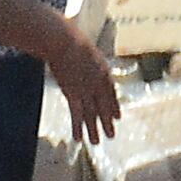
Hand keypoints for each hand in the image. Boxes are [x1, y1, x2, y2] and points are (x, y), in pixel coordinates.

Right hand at [40, 14, 121, 143]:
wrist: (63, 40)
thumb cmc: (70, 37)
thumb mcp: (85, 47)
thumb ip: (87, 56)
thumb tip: (82, 53)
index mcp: (103, 71)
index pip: (111, 93)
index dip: (114, 106)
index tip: (117, 117)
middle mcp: (97, 83)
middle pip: (103, 106)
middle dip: (107, 122)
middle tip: (111, 136)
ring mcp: (86, 89)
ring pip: (91, 114)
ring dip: (94, 129)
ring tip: (96, 142)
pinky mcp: (72, 93)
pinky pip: (76, 114)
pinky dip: (77, 127)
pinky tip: (79, 138)